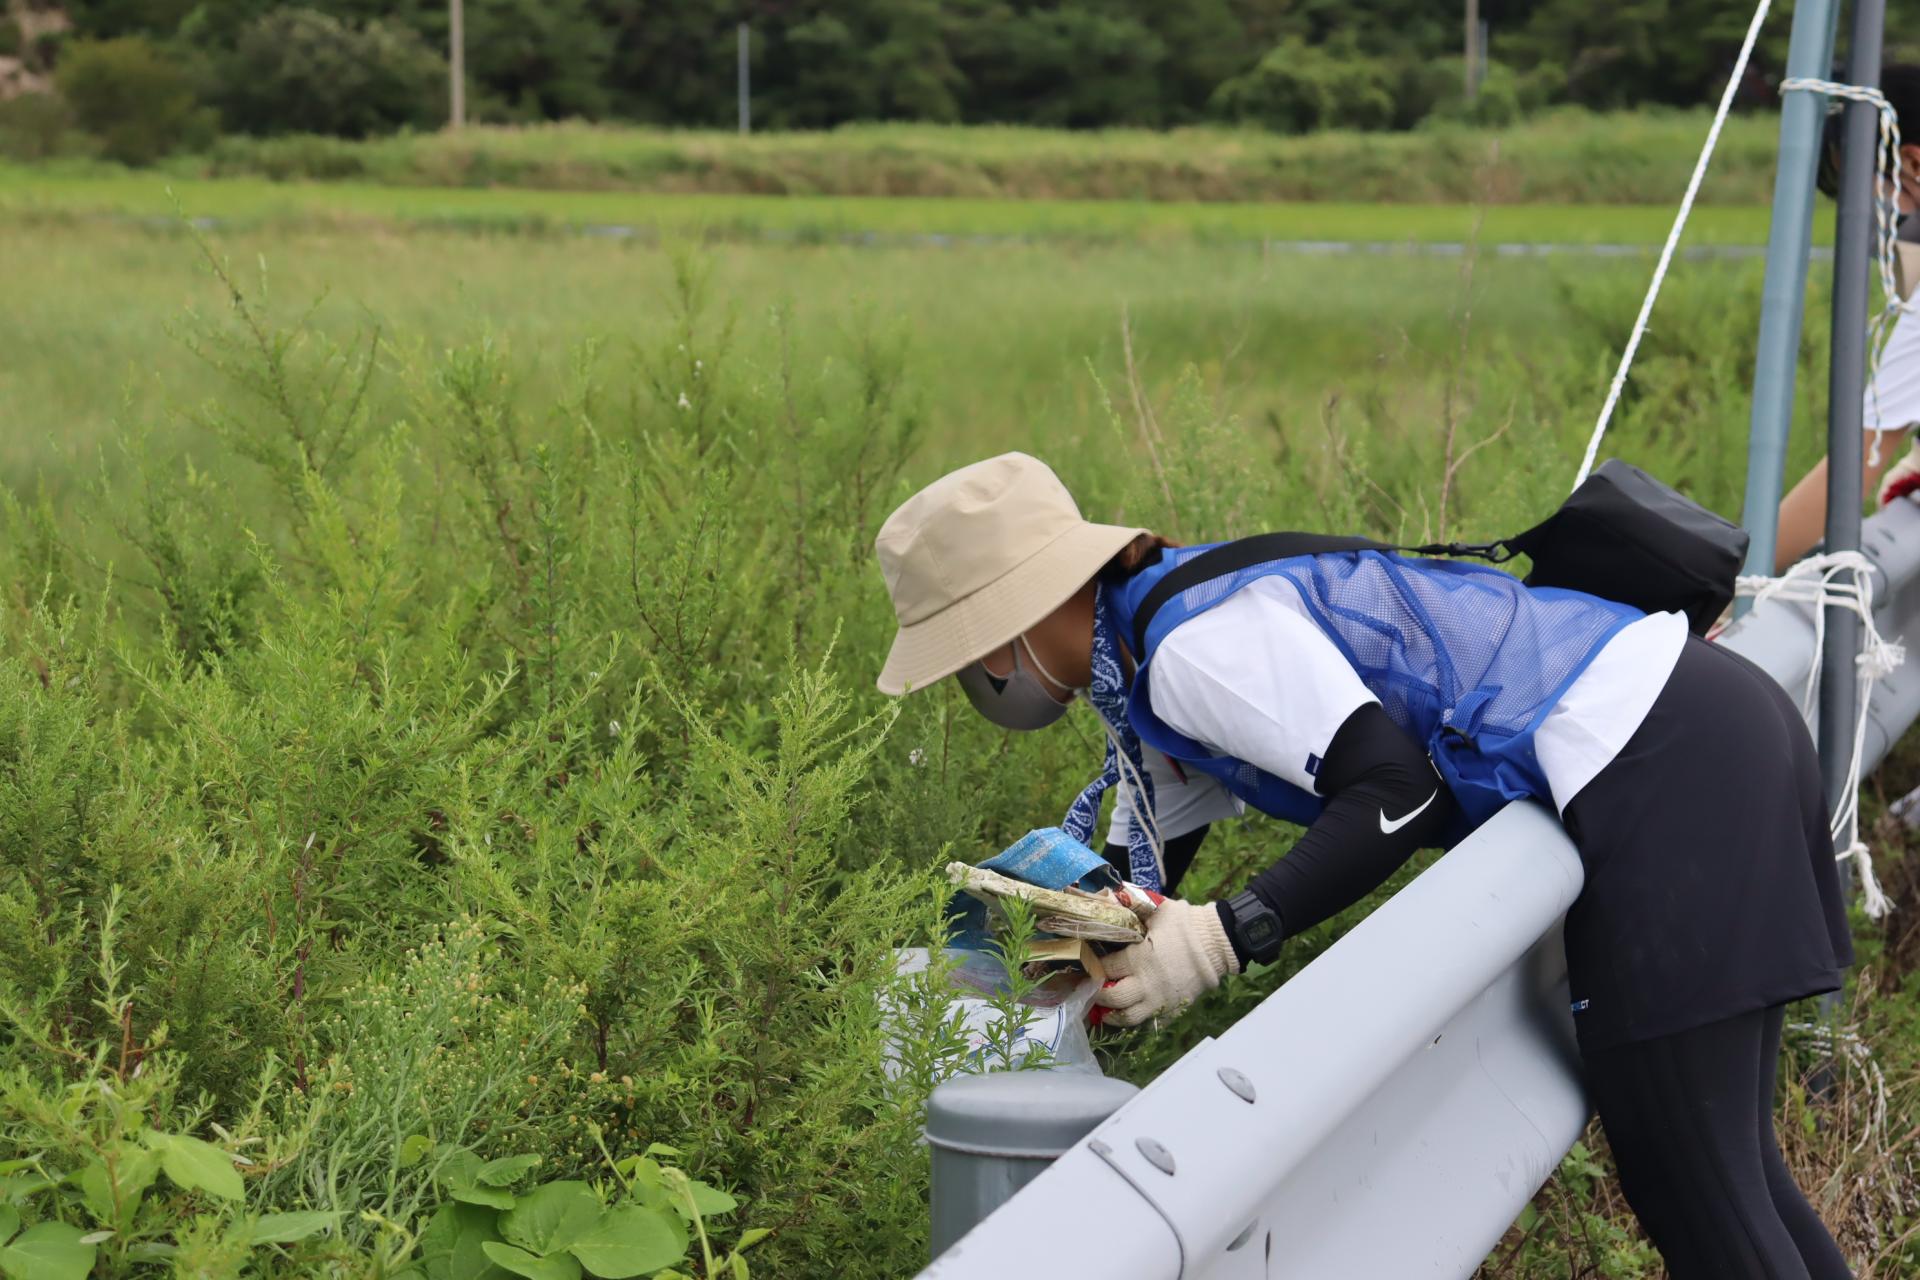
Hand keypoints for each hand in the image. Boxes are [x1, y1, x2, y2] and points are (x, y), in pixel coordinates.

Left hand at [1094, 898, 1238, 1027]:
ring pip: (1129, 1017)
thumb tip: (1113, 893)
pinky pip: (1150, 1024)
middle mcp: (1146, 984)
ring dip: (1113, 1015)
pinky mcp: (1173, 1010)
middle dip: (1098, 994)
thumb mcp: (1158, 908)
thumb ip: (1134, 903)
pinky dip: (1137, 1023)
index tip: (1088, 965)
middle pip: (1112, 997)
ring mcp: (1160, 1000)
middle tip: (1092, 989)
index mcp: (1138, 958)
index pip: (1106, 968)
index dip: (1094, 968)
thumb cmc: (1186, 924)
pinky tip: (1130, 1015)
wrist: (1218, 944)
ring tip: (1105, 1011)